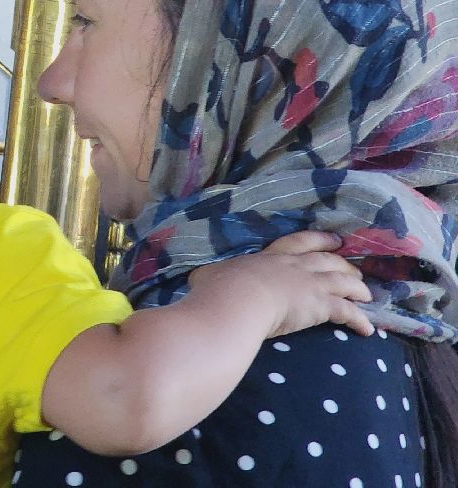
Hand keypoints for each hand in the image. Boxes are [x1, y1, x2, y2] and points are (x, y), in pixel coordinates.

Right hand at [189, 231, 374, 339]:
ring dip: (357, 288)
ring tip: (367, 294)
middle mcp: (293, 266)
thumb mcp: (209, 275)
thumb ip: (212, 275)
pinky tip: (368, 329)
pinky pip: (347, 312)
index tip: (332, 240)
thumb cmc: (218, 288)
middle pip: (326, 259)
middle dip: (343, 262)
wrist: (236, 302)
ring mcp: (308, 284)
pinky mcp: (319, 306)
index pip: (296, 243)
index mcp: (268, 257)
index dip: (317, 240)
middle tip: (355, 266)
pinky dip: (360, 320)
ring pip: (342, 281)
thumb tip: (201, 278)